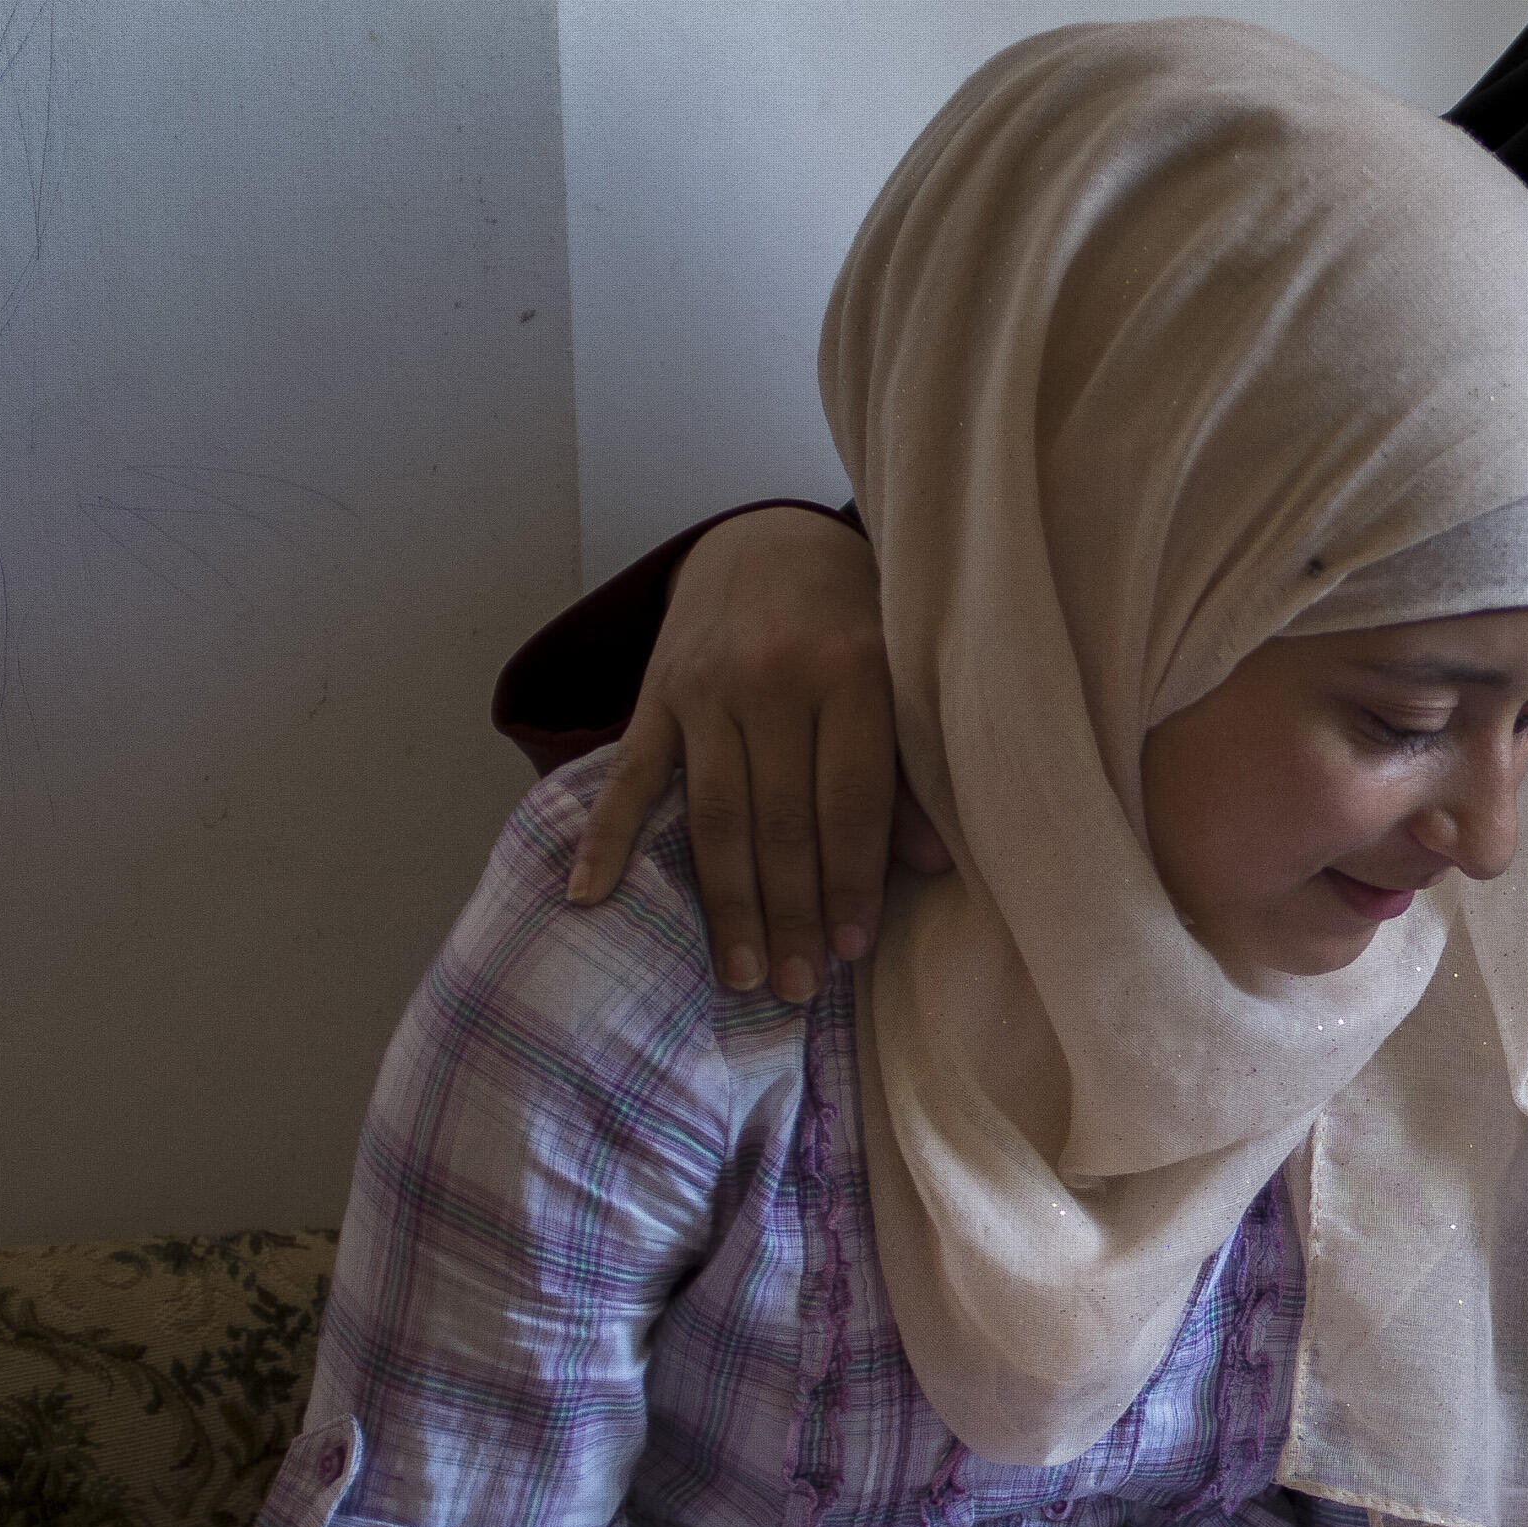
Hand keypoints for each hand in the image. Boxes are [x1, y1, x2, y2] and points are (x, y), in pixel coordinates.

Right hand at [567, 507, 937, 1002]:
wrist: (769, 539)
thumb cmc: (855, 624)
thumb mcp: (900, 676)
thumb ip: (910, 768)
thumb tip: (938, 865)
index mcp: (852, 670)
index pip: (851, 801)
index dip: (852, 882)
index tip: (853, 950)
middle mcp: (774, 678)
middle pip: (780, 820)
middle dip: (789, 913)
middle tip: (795, 987)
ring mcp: (705, 686)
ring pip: (714, 814)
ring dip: (725, 903)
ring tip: (738, 972)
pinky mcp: (655, 694)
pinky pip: (628, 777)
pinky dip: (605, 839)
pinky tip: (589, 897)